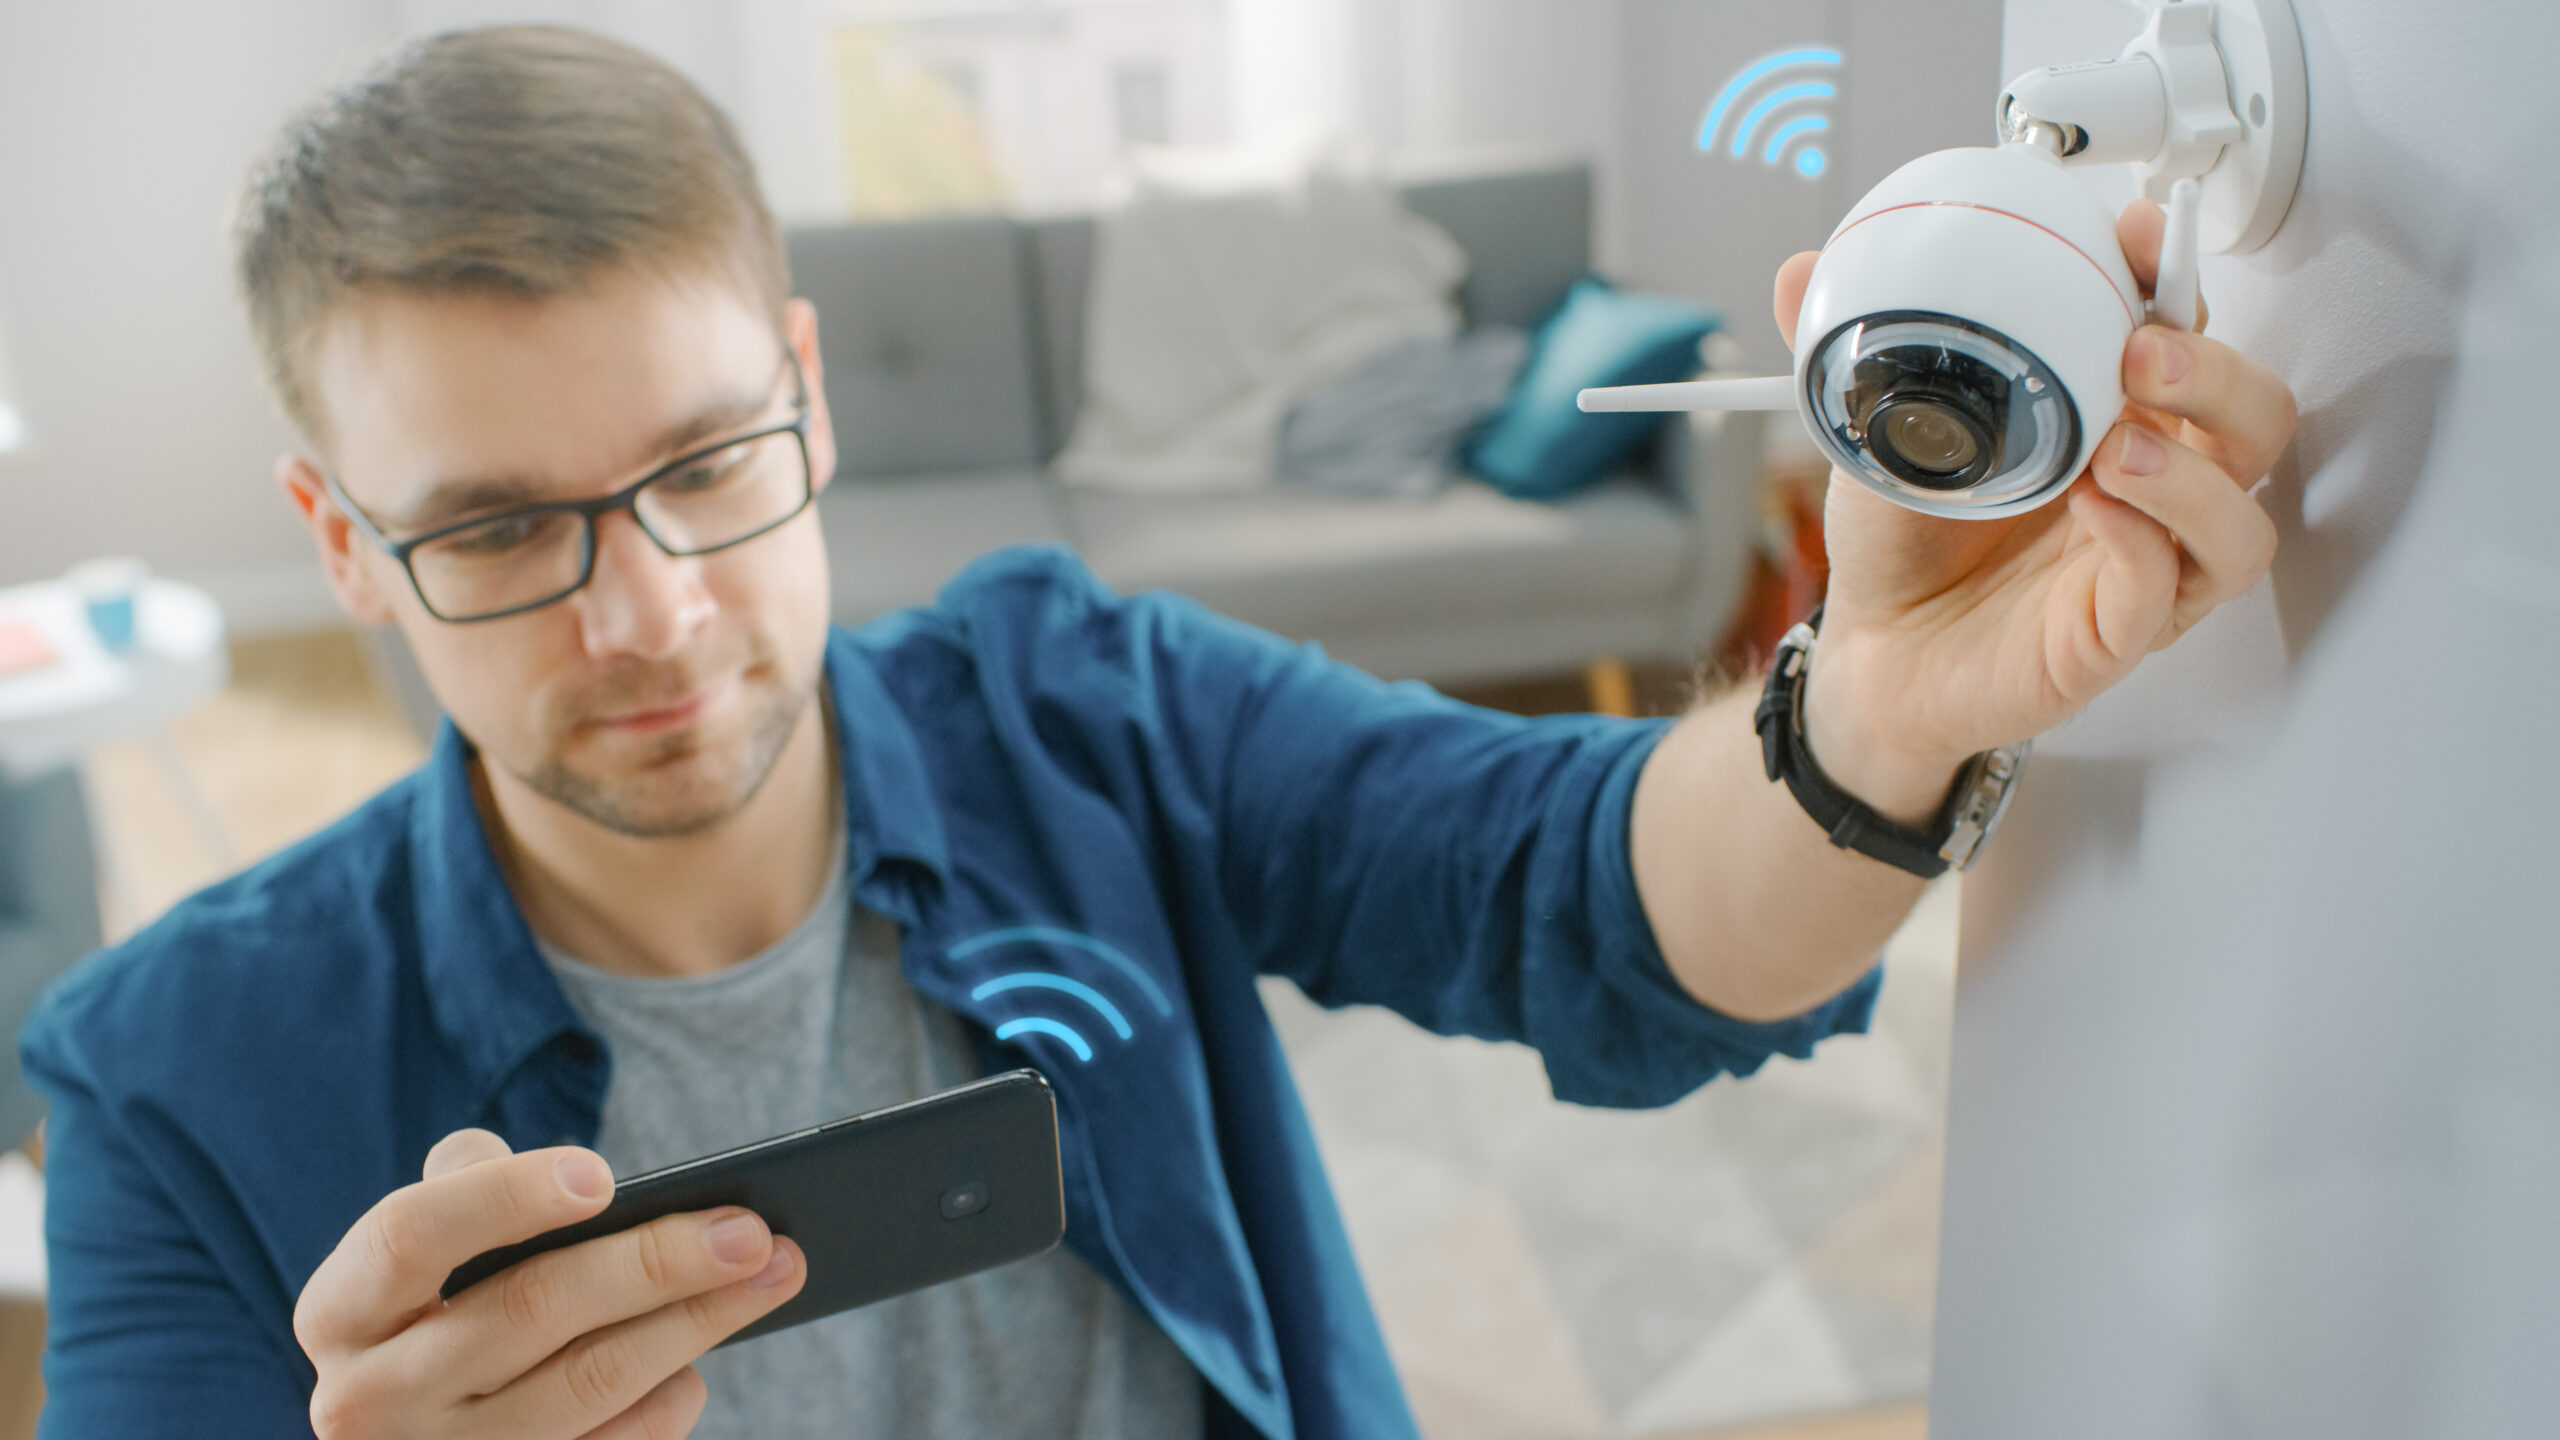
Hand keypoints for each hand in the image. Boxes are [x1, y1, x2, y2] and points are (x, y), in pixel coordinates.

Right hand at [295, 1129, 805, 1439]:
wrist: (419, 1435)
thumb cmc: (442, 1306)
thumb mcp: (430, 1251)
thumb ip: (472, 1188)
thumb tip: (584, 1178)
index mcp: (341, 1311)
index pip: (410, 1236)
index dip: (505, 1199)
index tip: (604, 1176)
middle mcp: (368, 1399)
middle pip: (531, 1311)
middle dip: (657, 1261)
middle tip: (752, 1229)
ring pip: (589, 1384)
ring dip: (696, 1324)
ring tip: (772, 1273)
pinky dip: (670, 1396)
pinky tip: (704, 1356)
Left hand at [1771, 197, 2297, 821]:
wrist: (1871, 648)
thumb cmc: (1905, 537)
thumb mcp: (1879, 426)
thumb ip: (1854, 353)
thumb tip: (1799, 275)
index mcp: (2114, 412)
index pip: (2188, 329)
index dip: (2176, 276)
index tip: (2133, 237)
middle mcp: (2153, 483)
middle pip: (2254, 417)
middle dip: (2216, 371)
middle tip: (2142, 351)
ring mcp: (2147, 561)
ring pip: (2239, 516)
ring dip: (2193, 472)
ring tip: (2115, 448)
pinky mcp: (2119, 633)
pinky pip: (2166, 590)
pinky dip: (2141, 545)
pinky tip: (2094, 512)